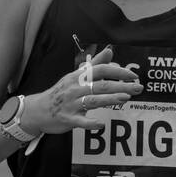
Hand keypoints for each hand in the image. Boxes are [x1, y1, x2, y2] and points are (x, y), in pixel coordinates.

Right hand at [20, 45, 140, 135]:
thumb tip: (110, 51)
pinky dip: (91, 123)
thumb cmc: (60, 93)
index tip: (133, 75)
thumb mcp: (75, 76)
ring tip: (126, 98)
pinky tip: (102, 124)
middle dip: (121, 86)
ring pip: (93, 100)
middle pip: (101, 85)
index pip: (101, 70)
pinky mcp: (67, 119)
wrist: (37, 110)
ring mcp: (71, 104)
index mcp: (78, 77)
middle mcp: (75, 88)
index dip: (118, 72)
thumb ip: (94, 64)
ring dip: (110, 99)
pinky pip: (80, 121)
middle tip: (138, 88)